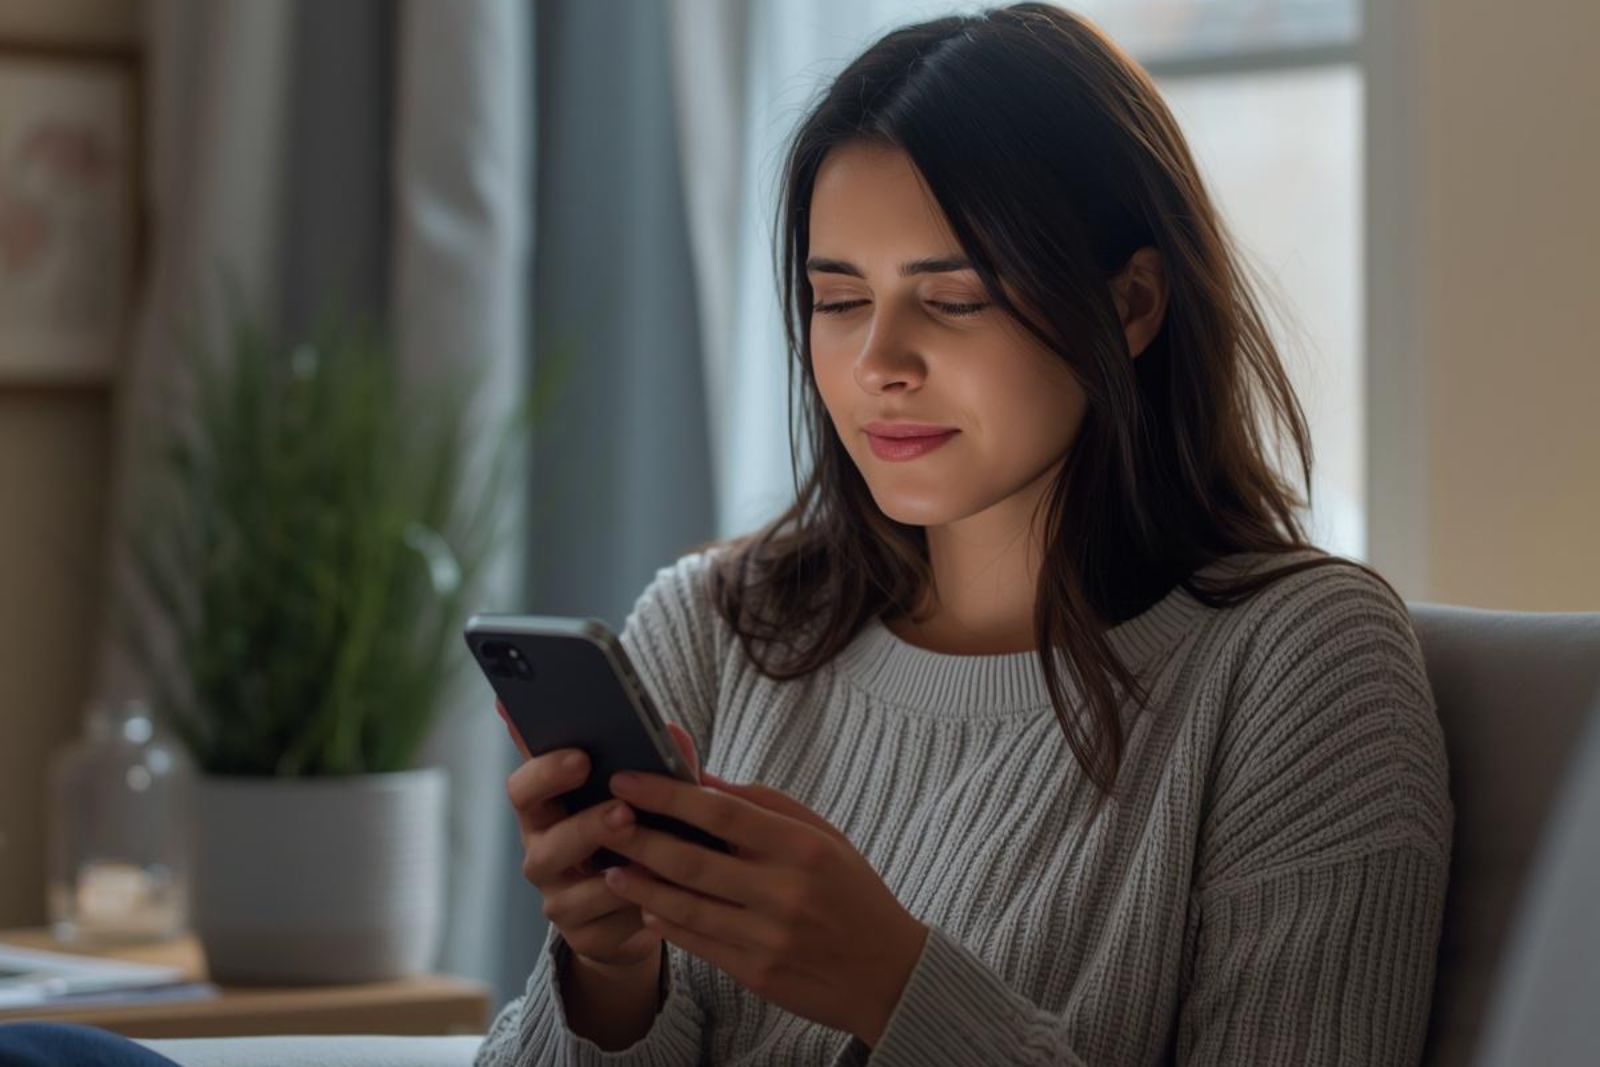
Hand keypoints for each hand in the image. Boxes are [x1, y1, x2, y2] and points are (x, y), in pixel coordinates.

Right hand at [497, 700, 701, 969]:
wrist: (637, 902)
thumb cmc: (637, 831)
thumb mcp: (643, 797)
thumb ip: (653, 765)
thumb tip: (673, 731)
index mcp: (545, 811)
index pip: (523, 789)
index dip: (546, 773)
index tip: (582, 758)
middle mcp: (541, 855)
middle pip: (548, 842)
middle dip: (588, 826)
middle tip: (624, 811)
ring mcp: (557, 900)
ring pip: (573, 893)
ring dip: (613, 876)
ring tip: (650, 861)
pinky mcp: (584, 936)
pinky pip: (607, 927)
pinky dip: (635, 910)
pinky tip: (662, 898)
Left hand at [596, 761, 928, 1046]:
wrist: (888, 972)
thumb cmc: (852, 892)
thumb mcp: (821, 837)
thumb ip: (763, 805)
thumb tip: (701, 778)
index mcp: (802, 847)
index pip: (721, 811)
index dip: (667, 794)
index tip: (627, 779)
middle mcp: (783, 890)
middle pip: (691, 859)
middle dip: (639, 837)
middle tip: (603, 820)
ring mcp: (768, 936)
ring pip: (685, 905)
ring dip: (641, 884)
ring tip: (611, 867)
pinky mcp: (756, 972)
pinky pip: (697, 942)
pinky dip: (666, 921)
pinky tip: (646, 905)